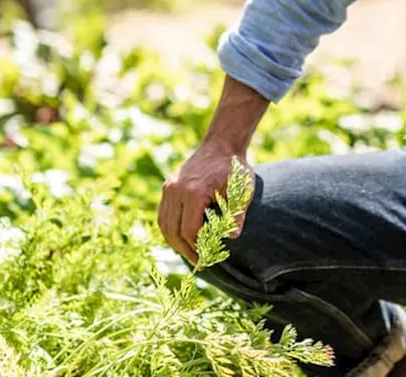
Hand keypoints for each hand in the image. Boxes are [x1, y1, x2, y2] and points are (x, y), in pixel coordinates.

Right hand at [158, 142, 251, 264]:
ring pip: (164, 223)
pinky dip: (169, 228)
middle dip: (184, 249)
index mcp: (194, 192)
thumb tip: (233, 236)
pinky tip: (180, 238)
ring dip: (174, 241)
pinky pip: (163, 213)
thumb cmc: (234, 168)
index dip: (196, 247)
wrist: (221, 145)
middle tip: (198, 261)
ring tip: (189, 253)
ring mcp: (169, 187)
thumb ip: (237, 213)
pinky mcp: (167, 186)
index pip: (189, 230)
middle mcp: (176, 190)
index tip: (206, 258)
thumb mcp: (242, 189)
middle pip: (173, 230)